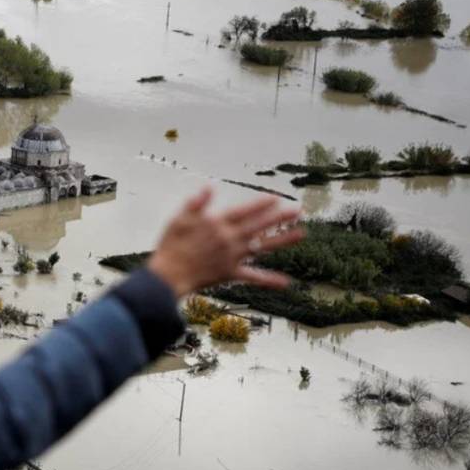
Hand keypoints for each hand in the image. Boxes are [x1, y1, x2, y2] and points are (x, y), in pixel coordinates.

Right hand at [147, 188, 304, 298]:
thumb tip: (209, 187)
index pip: (244, 211)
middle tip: (297, 211)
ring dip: (282, 240)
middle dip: (279, 217)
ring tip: (300, 234)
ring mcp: (232, 256)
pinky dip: (269, 280)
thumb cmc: (171, 246)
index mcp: (217, 224)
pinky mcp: (230, 272)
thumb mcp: (179, 219)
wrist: (168, 276)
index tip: (276, 198)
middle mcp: (229, 239)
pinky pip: (253, 276)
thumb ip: (196, 203)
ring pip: (262, 246)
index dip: (261, 204)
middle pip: (259, 225)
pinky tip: (285, 282)